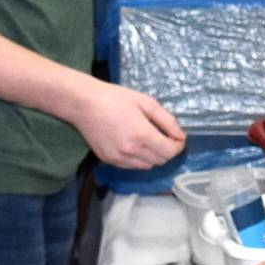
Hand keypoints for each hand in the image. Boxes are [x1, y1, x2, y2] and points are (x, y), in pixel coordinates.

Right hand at [70, 80, 185, 168]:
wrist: (83, 103)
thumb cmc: (115, 98)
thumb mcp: (146, 102)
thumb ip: (167, 120)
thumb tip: (180, 136)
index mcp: (142, 135)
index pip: (170, 152)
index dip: (178, 146)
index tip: (177, 138)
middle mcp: (131, 150)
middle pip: (160, 161)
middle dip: (167, 150)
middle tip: (164, 137)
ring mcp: (118, 158)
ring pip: (147, 166)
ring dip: (153, 156)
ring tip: (148, 140)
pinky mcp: (109, 160)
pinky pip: (132, 166)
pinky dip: (139, 159)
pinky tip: (134, 144)